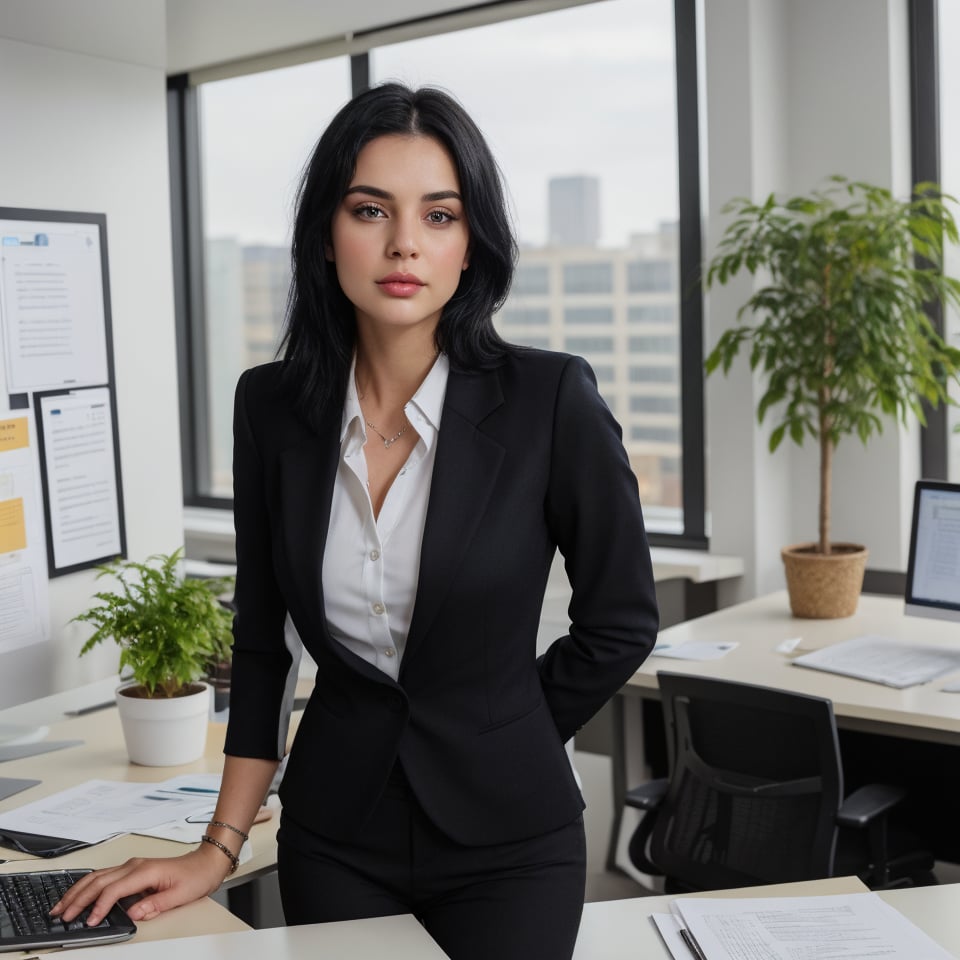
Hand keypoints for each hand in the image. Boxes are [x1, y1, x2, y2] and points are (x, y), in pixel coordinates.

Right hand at [51, 845, 230, 925]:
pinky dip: (87, 887)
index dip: (100, 906)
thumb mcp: (180, 895)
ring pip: (97, 876)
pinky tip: (78, 895)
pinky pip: (104, 877)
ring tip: (61, 906)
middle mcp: (135, 865)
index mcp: (145, 871)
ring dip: (78, 891)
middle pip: (99, 881)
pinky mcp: (131, 870)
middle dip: (78, 898)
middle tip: (63, 916)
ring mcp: (132, 866)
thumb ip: (155, 904)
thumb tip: (133, 913)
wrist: (206, 861)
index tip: (90, 921)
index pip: (115, 889)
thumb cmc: (195, 876)